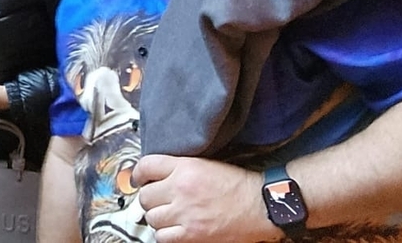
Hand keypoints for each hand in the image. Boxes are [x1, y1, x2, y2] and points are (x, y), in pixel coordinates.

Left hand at [132, 155, 279, 242]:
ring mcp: (185, 214)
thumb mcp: (206, 165)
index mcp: (185, 168)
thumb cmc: (239, 186)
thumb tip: (155, 175)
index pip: (146, 166)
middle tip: (159, 200)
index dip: (138, 174)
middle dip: (150, 199)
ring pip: (151, 218)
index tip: (139, 179)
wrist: (262, 205)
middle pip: (145, 196)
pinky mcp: (192, 235)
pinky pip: (162, 237)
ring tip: (169, 216)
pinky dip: (165, 235)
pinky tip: (175, 229)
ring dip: (157, 218)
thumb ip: (179, 168)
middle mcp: (182, 189)